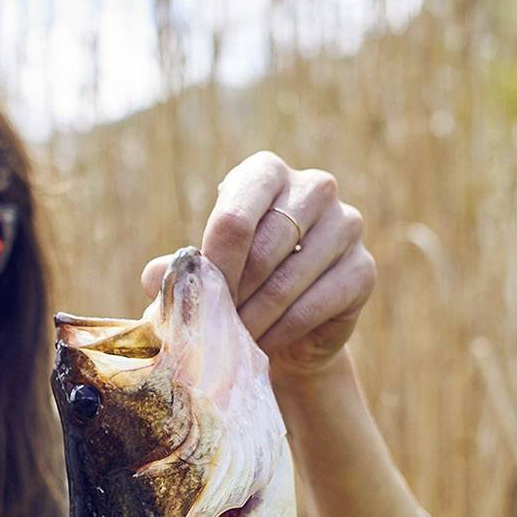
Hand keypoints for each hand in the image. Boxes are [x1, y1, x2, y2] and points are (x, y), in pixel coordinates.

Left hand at [141, 151, 375, 381]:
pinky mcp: (363, 269)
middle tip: (214, 325)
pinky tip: (263, 343)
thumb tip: (153, 276)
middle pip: (263, 247)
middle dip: (233, 293)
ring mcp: (347, 225)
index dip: (214, 262)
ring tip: (233, 339)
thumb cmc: (237, 287)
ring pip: (289, 279)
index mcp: (266, 173)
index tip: (198, 297)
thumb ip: (178, 270)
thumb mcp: (204, 274)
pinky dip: (282, 330)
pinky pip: (317, 303)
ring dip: (254, 317)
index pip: (235, 215)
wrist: (286, 329)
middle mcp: (314, 188)